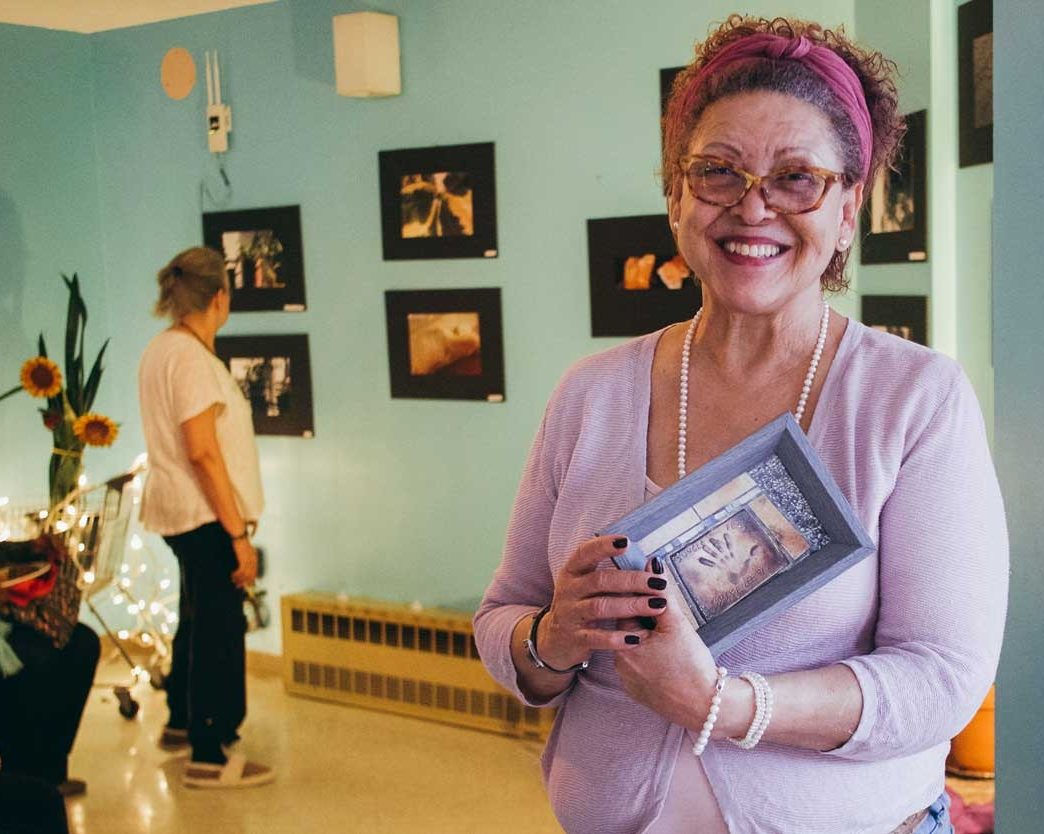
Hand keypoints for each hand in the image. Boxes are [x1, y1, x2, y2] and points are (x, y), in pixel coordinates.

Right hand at [230, 537, 257, 587]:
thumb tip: (242, 564)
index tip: (246, 584)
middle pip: (251, 574)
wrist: (239, 534)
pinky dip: (237, 575)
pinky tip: (232, 576)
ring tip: (234, 582)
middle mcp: (253, 559)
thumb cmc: (240, 540)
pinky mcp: (243, 559)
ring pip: (246, 574)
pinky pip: (241, 571)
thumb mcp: (244, 549)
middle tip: (238, 586)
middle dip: (245, 581)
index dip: (250, 578)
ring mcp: (249, 559)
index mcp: (254, 556)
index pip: (254, 570)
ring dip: (239, 579)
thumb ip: (245, 556)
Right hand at [537, 536, 668, 669]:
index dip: (604, 546)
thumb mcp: (586, 585)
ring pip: (600, 606)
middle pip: (600, 580)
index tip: (627, 541)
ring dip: (630, 605)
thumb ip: (611, 573)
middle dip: (632, 580)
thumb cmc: (581, 606)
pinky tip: (636, 639)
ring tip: (657, 606)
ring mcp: (570, 614)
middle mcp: (568, 590)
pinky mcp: (574, 638)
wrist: (555, 641)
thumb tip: (651, 561)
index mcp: (572, 572)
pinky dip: (616, 638)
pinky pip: (596, 637)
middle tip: (659, 582)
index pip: (585, 553)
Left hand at [615, 566, 718, 729]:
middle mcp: (618, 663)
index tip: (660, 601)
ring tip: (672, 644)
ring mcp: (626, 680)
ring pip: (634, 648)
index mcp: (624, 644)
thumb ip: (662, 593)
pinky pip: (638, 668)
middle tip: (670, 626)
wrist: (704, 708)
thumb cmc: (691, 666)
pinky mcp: (636, 693)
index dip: (645, 601)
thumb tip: (653, 564)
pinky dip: (650, 660)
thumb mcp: (678, 625)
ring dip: (649, 640)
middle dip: (647, 621)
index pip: (626, 609)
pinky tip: (668, 661)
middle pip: (629, 628)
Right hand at [698, 532, 757, 584]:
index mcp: (733, 553)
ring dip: (709, 550)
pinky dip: (705, 561)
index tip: (725, 534)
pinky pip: (710, 563)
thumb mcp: (748, 562)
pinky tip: (699, 559)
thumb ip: (752, 554)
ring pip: (714, 554)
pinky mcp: (717, 567)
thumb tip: (758, 546)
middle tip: (711, 539)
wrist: (737, 580)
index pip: (730, 544)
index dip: (728, 539)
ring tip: (703, 546)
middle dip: (716, 543)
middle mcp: (726, 555)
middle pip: (720, 547)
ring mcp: (721, 561)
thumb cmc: (743, 570)